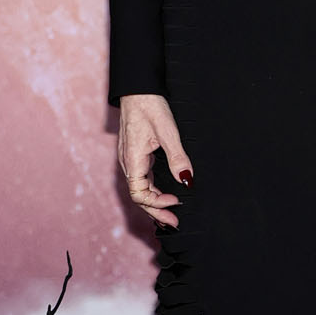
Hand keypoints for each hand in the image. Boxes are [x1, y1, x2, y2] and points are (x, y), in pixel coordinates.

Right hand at [118, 93, 192, 227]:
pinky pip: (142, 179)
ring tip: (171, 214)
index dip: (157, 203)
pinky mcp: (135, 156)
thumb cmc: (150, 108)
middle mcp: (128, 164)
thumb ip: (178, 157)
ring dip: (154, 203)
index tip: (176, 203)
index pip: (140, 194)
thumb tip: (187, 181)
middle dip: (156, 212)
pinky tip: (163, 194)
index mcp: (132, 161)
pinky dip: (152, 190)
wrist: (137, 90)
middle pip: (140, 196)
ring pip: (140, 189)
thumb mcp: (168, 132)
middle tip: (174, 223)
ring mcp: (130, 160)